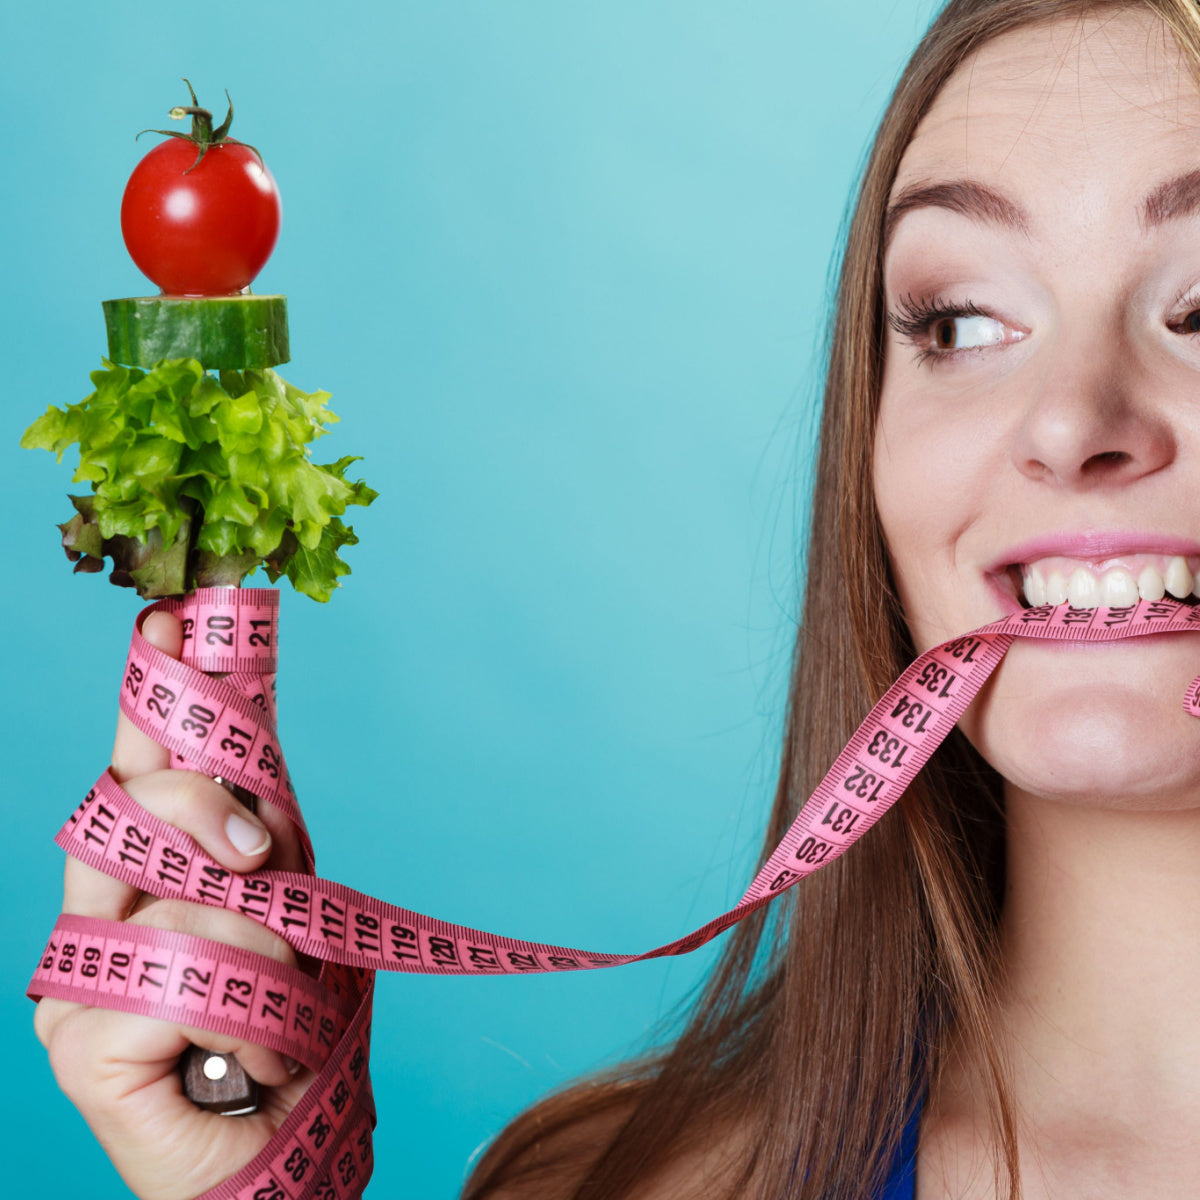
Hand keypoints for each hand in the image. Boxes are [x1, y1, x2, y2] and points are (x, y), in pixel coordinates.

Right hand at [34, 610, 311, 1199]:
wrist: (284, 1147)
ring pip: (182, 891)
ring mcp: (79, 974)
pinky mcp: (83, 1040)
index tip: (169, 620)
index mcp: (146, 872)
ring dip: (267, 943)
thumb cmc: (290, 1022)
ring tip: (283, 1002)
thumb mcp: (292, 901)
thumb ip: (261, 825)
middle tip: (263, 855)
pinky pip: (184, 976)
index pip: (139, 763)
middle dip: (210, 807)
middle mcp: (98, 912)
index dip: (150, 694)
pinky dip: (253, 1008)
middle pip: (133, 801)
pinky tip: (256, 1054)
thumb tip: (249, 731)